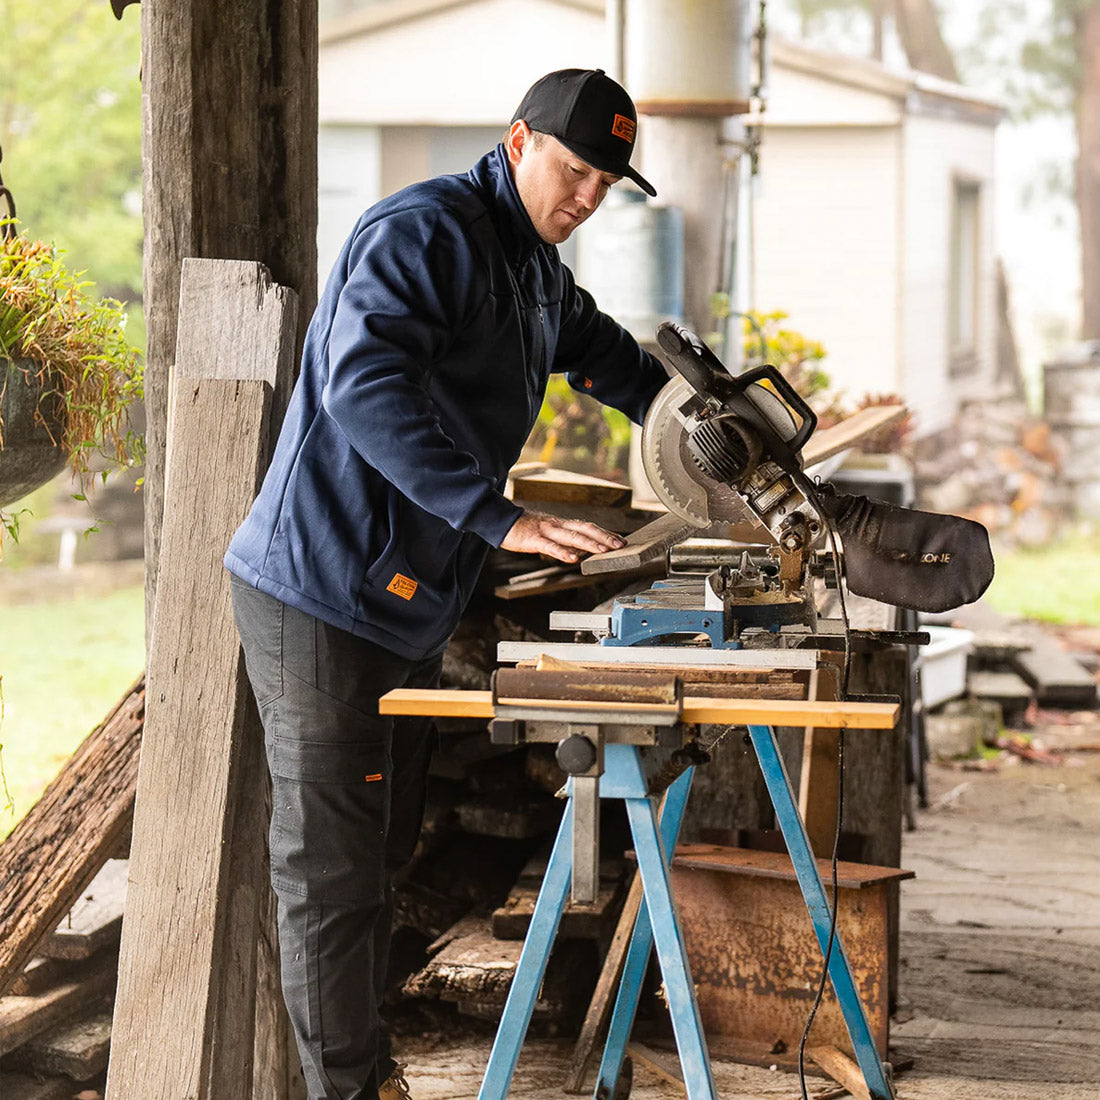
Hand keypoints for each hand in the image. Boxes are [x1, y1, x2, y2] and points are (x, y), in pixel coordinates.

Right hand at [500, 510, 625, 563]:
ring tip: (604, 551)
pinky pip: (550, 546)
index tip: (621, 540)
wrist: (500, 521)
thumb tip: (580, 550)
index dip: (605, 533)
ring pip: (572, 536)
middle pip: (586, 529)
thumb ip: (563, 540)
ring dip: (590, 544)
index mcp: (562, 524)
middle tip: (621, 545)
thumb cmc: (524, 529)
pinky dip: (563, 552)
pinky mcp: (534, 539)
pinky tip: (573, 559)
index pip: (588, 527)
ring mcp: (546, 531)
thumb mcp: (547, 533)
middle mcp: (558, 525)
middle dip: (604, 537)